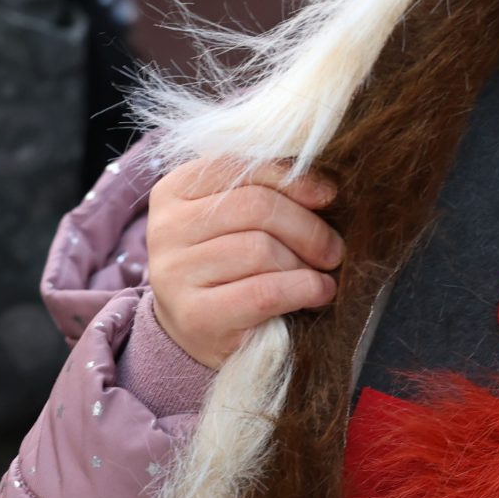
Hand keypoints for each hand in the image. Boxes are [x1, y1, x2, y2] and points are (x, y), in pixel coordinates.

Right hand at [147, 157, 342, 367]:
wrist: (199, 330)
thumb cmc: (229, 267)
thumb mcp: (238, 219)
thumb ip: (265, 192)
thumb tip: (322, 188)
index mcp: (174, 190)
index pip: (239, 167)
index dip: (292, 180)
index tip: (327, 197)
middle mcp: (166, 228)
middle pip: (255, 207)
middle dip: (307, 228)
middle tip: (332, 249)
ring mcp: (174, 273)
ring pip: (260, 249)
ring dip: (303, 264)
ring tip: (318, 274)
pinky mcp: (195, 316)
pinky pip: (264, 292)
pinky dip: (303, 288)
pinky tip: (319, 292)